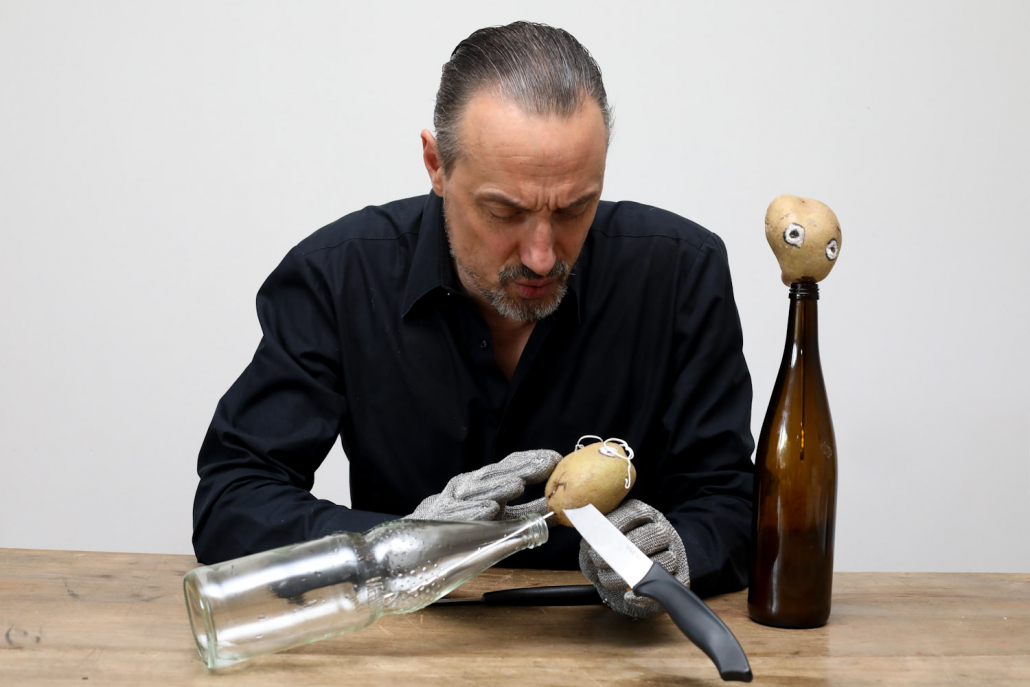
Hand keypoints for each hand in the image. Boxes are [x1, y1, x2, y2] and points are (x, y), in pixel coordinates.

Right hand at [407, 449, 561, 521]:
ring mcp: (452, 501)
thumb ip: (529, 511)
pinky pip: (458, 515)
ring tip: (518, 485)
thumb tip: (562, 508)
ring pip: (477, 492)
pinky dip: (473, 512)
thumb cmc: (466, 525)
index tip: (554, 458)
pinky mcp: (440, 519)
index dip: (531, 460)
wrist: (420, 539)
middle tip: (544, 465)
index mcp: (484, 482)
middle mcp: (468, 485)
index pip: (508, 465)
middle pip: (496, 474)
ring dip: (498, 487)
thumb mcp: (502, 517)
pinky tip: (489, 511)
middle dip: (521, 469)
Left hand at [578, 499, 690, 618]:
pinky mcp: (680, 576)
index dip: (616, 524)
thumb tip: (587, 534)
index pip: (636, 513)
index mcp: (644, 515)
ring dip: (631, 574)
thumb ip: (593, 535)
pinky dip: (650, 594)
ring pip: (665, 560)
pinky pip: (674, 584)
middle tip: (597, 560)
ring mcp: (674, 553)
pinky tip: (628, 595)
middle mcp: (662, 530)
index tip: (597, 538)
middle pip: (655, 535)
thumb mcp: (598, 539)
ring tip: (606, 578)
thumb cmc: (611, 553)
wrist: (630, 573)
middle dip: (622, 550)